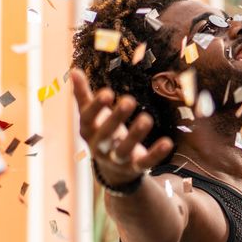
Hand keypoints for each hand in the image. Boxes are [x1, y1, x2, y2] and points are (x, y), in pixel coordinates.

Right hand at [70, 69, 173, 185]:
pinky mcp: (135, 167)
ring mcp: (117, 159)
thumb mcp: (91, 117)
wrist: (113, 170)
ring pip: (125, 149)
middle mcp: (101, 147)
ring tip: (147, 118)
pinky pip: (145, 162)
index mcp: (89, 132)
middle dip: (117, 117)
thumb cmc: (102, 133)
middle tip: (129, 100)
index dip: (96, 107)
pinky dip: (156, 154)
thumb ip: (83, 96)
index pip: (88, 119)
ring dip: (136, 134)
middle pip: (107, 133)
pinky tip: (167, 142)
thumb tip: (74, 71)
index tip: (107, 92)